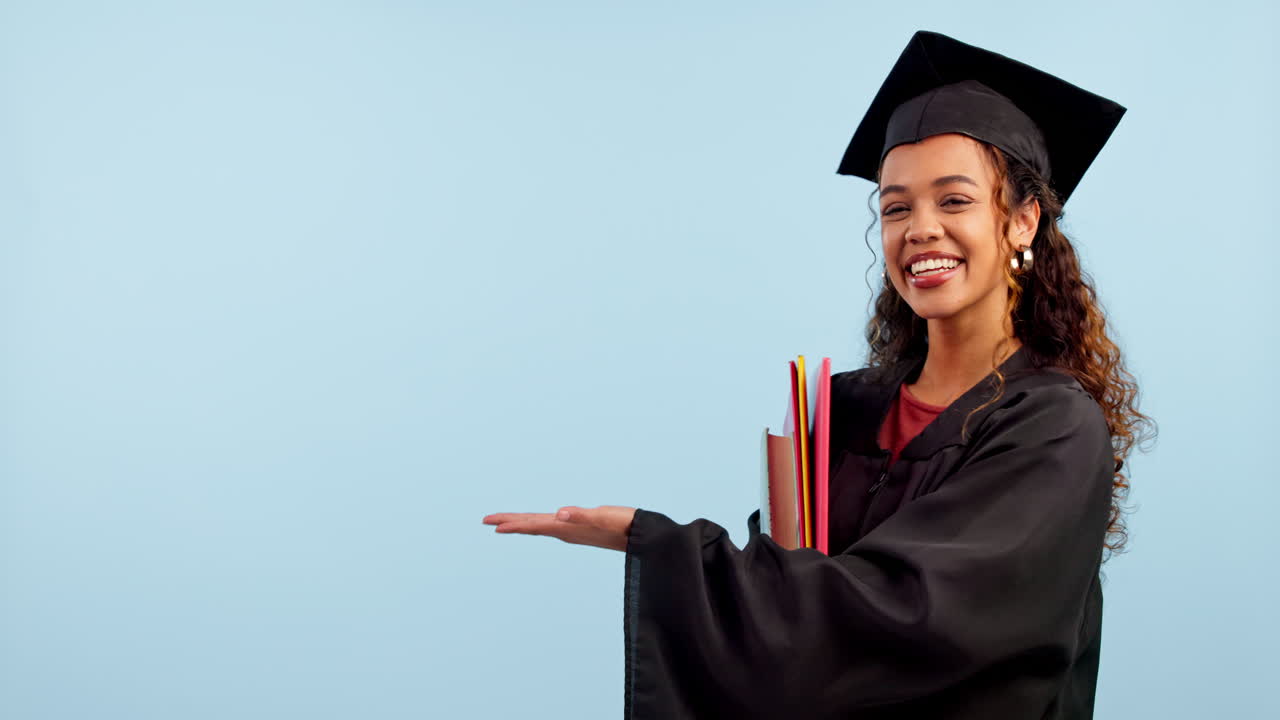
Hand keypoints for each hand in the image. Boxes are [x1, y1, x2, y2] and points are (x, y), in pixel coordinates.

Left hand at [482, 505, 637, 551]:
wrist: (645, 540)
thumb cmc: (626, 526)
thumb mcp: (603, 517)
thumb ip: (582, 516)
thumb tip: (559, 514)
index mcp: (568, 528)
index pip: (534, 524)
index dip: (513, 524)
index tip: (492, 524)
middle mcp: (568, 532)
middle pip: (533, 526)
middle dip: (511, 523)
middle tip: (487, 521)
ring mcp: (575, 532)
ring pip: (542, 528)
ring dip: (523, 525)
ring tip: (506, 524)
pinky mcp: (583, 531)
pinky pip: (554, 527)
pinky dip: (541, 524)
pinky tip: (542, 524)